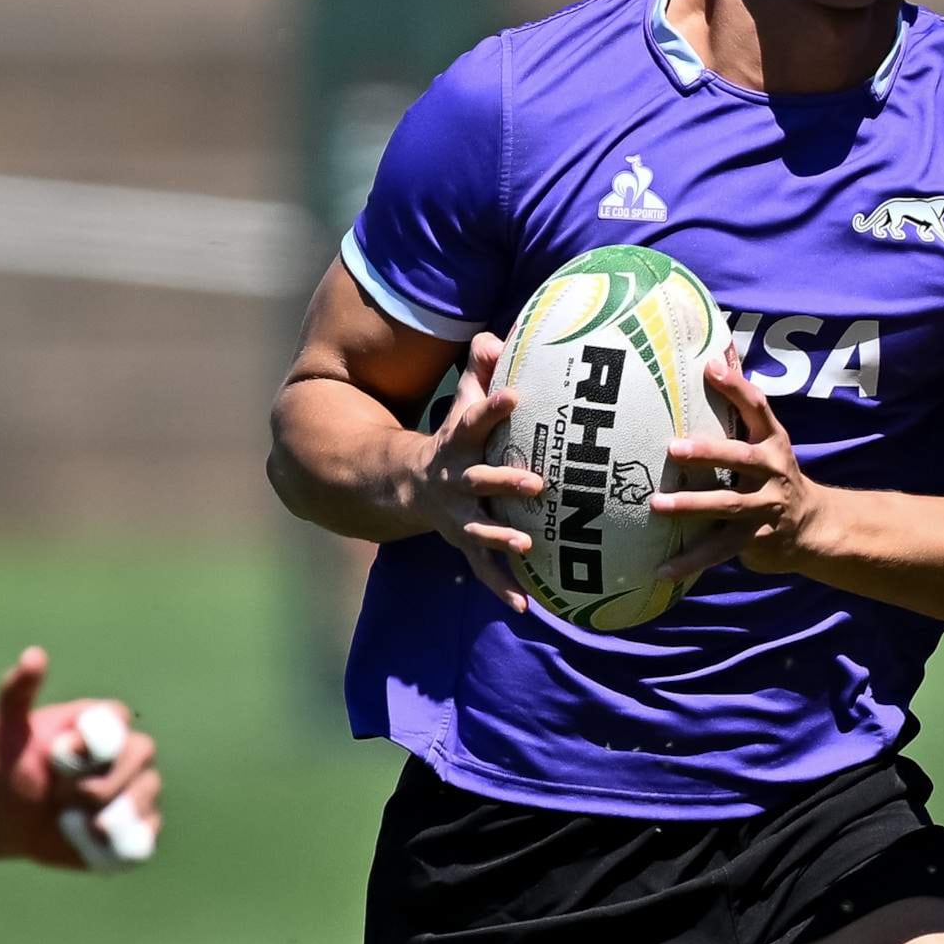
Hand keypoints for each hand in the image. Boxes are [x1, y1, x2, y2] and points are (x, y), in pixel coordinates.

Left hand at [0, 646, 164, 870]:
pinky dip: (111, 844)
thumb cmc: (5, 769)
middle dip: (95, 783)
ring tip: (69, 821)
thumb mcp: (3, 730)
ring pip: (144, 799)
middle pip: (141, 757)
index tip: (57, 757)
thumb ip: (16, 692)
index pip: (120, 720)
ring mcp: (139, 790)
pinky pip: (142, 836)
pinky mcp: (139, 828)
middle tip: (58, 796)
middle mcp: (129, 753)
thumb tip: (35, 654)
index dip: (92, 742)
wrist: (4, 821)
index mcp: (101, 723)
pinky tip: (83, 839)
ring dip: (101, 817)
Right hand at [407, 331, 544, 614]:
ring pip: (479, 528)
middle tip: (536, 483)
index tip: (513, 394)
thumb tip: (495, 336)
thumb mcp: (460, 406)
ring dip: (501, 537)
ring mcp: (458, 515)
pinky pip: (483, 568)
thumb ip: (479, 374)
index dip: (490, 407)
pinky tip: (525, 606)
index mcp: (457, 444)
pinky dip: (501, 587)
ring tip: (526, 544)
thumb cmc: (453, 440)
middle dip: (505, 482)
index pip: (473, 420)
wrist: (406, 485)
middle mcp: (456, 481)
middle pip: (480, 480)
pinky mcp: (464, 542)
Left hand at [651, 353, 823, 583]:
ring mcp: (765, 507)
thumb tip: (720, 349)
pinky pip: (718, 551)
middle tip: (673, 448)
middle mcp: (772, 472)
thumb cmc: (774, 474)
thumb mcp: (767, 439)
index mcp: (772, 442)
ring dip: (692, 506)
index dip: (736, 387)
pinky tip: (660, 570)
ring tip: (657, 504)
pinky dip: (689, 561)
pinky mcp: (754, 540)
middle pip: (741, 459)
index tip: (711, 366)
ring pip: (728, 506)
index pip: (758, 407)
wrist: (814, 528)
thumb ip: (741, 402)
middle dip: (709, 453)